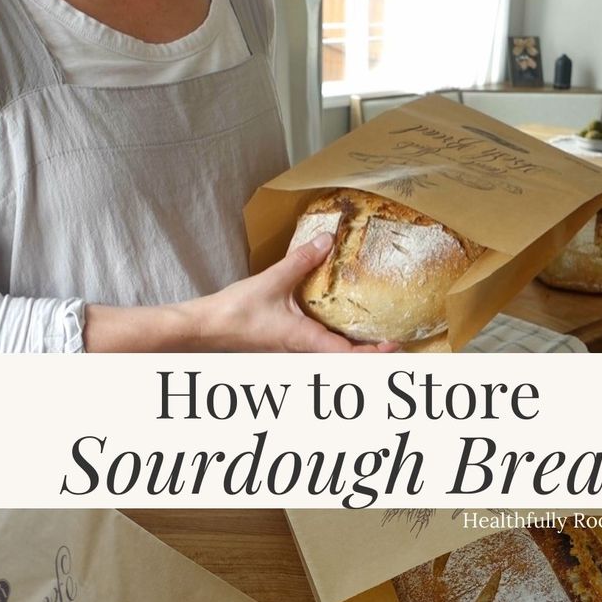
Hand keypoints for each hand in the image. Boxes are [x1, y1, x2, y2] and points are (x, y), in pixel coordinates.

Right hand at [195, 233, 398, 352]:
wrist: (206, 328)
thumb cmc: (236, 312)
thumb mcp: (273, 281)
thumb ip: (302, 261)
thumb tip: (327, 240)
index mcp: (306, 341)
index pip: (349, 356)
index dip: (375, 354)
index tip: (395, 345)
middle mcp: (304, 351)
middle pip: (346, 361)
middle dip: (372, 355)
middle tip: (395, 341)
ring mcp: (296, 350)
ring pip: (333, 356)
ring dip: (355, 350)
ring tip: (377, 336)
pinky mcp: (287, 345)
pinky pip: (319, 347)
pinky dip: (337, 341)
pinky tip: (341, 326)